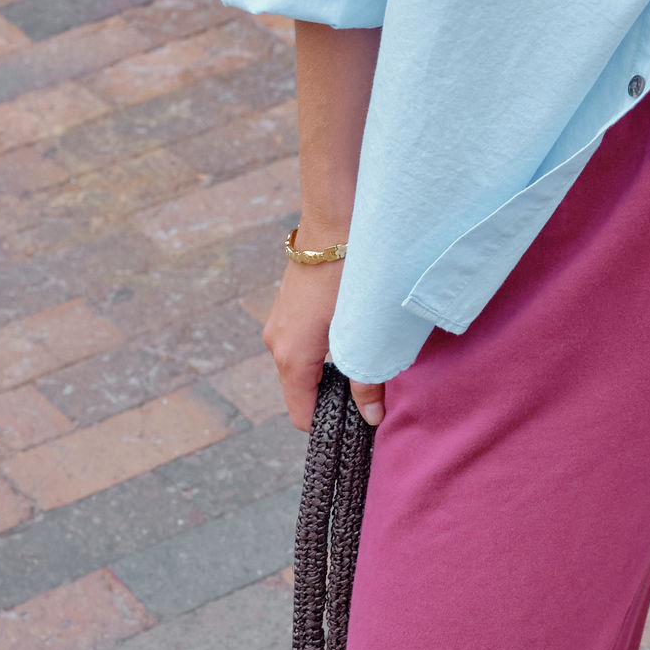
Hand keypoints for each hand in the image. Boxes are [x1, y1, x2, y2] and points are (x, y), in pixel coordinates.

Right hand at [264, 257, 386, 431]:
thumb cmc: (348, 276)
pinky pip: (301, 347)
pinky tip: (349, 338)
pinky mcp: (286, 311)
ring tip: (363, 364)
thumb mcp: (361, 329)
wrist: (333, 225)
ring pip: (302, 369)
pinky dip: (322, 354)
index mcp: (291, 356)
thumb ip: (367, 377)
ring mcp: (278, 325)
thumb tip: (373, 417)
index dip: (329, 424)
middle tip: (369, 394)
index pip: (302, 414)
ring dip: (328, 374)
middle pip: (302, 393)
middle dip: (331, 399)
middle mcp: (276, 344)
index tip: (358, 422)